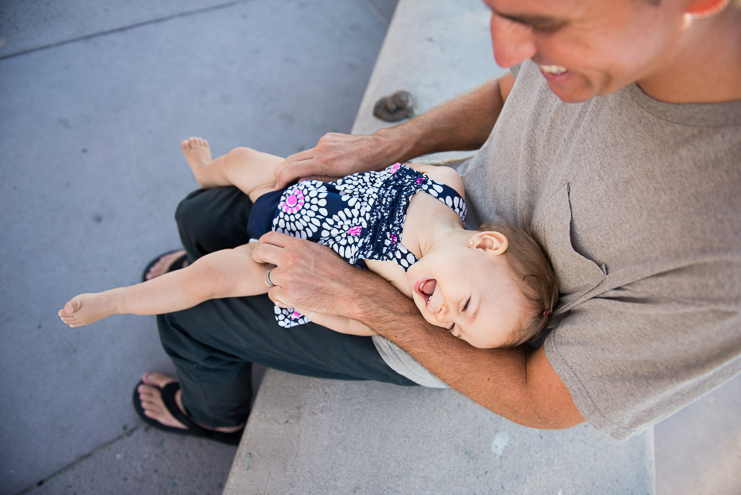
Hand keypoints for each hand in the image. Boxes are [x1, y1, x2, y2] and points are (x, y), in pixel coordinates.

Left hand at [252, 231, 377, 316]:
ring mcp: (287, 277)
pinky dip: (281, 297)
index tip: (263, 249)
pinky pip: (273, 295)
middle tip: (261, 263)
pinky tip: (293, 297)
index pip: (269, 237)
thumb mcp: (320, 250)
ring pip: (267, 277)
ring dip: (275, 282)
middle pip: (261, 252)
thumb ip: (301, 247)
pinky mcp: (288, 295)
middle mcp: (290, 258)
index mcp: (297, 245)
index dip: (263, 243)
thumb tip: (288, 245)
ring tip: (290, 286)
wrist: (349, 290)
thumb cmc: (338, 270)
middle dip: (258, 257)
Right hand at [274, 132, 391, 188]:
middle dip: (282, 171)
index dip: (282, 179)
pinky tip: (316, 166)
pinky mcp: (328, 136)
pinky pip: (314, 149)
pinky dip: (310, 159)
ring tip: (295, 178)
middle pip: (292, 159)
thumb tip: (300, 183)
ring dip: (296, 165)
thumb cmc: (365, 169)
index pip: (294, 169)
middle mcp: (322, 149)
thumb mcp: (343, 182)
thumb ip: (320, 181)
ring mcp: (324, 140)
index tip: (277, 187)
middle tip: (279, 182)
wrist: (378, 149)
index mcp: (325, 162)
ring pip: (303, 154)